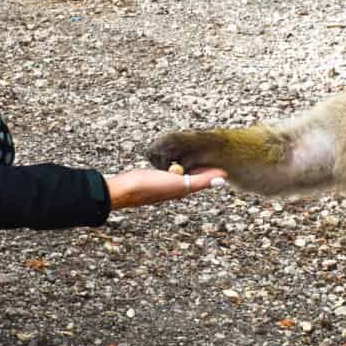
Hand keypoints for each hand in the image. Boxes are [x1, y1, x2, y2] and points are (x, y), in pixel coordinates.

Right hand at [103, 167, 228, 209]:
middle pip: (193, 176)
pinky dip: (175, 164)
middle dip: (202, 168)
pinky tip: (172, 161)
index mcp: (183, 189)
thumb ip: (200, 181)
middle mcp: (174, 187)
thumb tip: (223, 180)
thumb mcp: (178, 183)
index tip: (223, 161)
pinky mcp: (152, 178)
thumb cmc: (149, 187)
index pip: (203, 179)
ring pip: (181, 174)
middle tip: (211, 156)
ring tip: (196, 156)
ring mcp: (163, 184)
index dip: (213, 171)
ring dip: (189, 166)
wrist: (122, 190)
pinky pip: (168, 170)